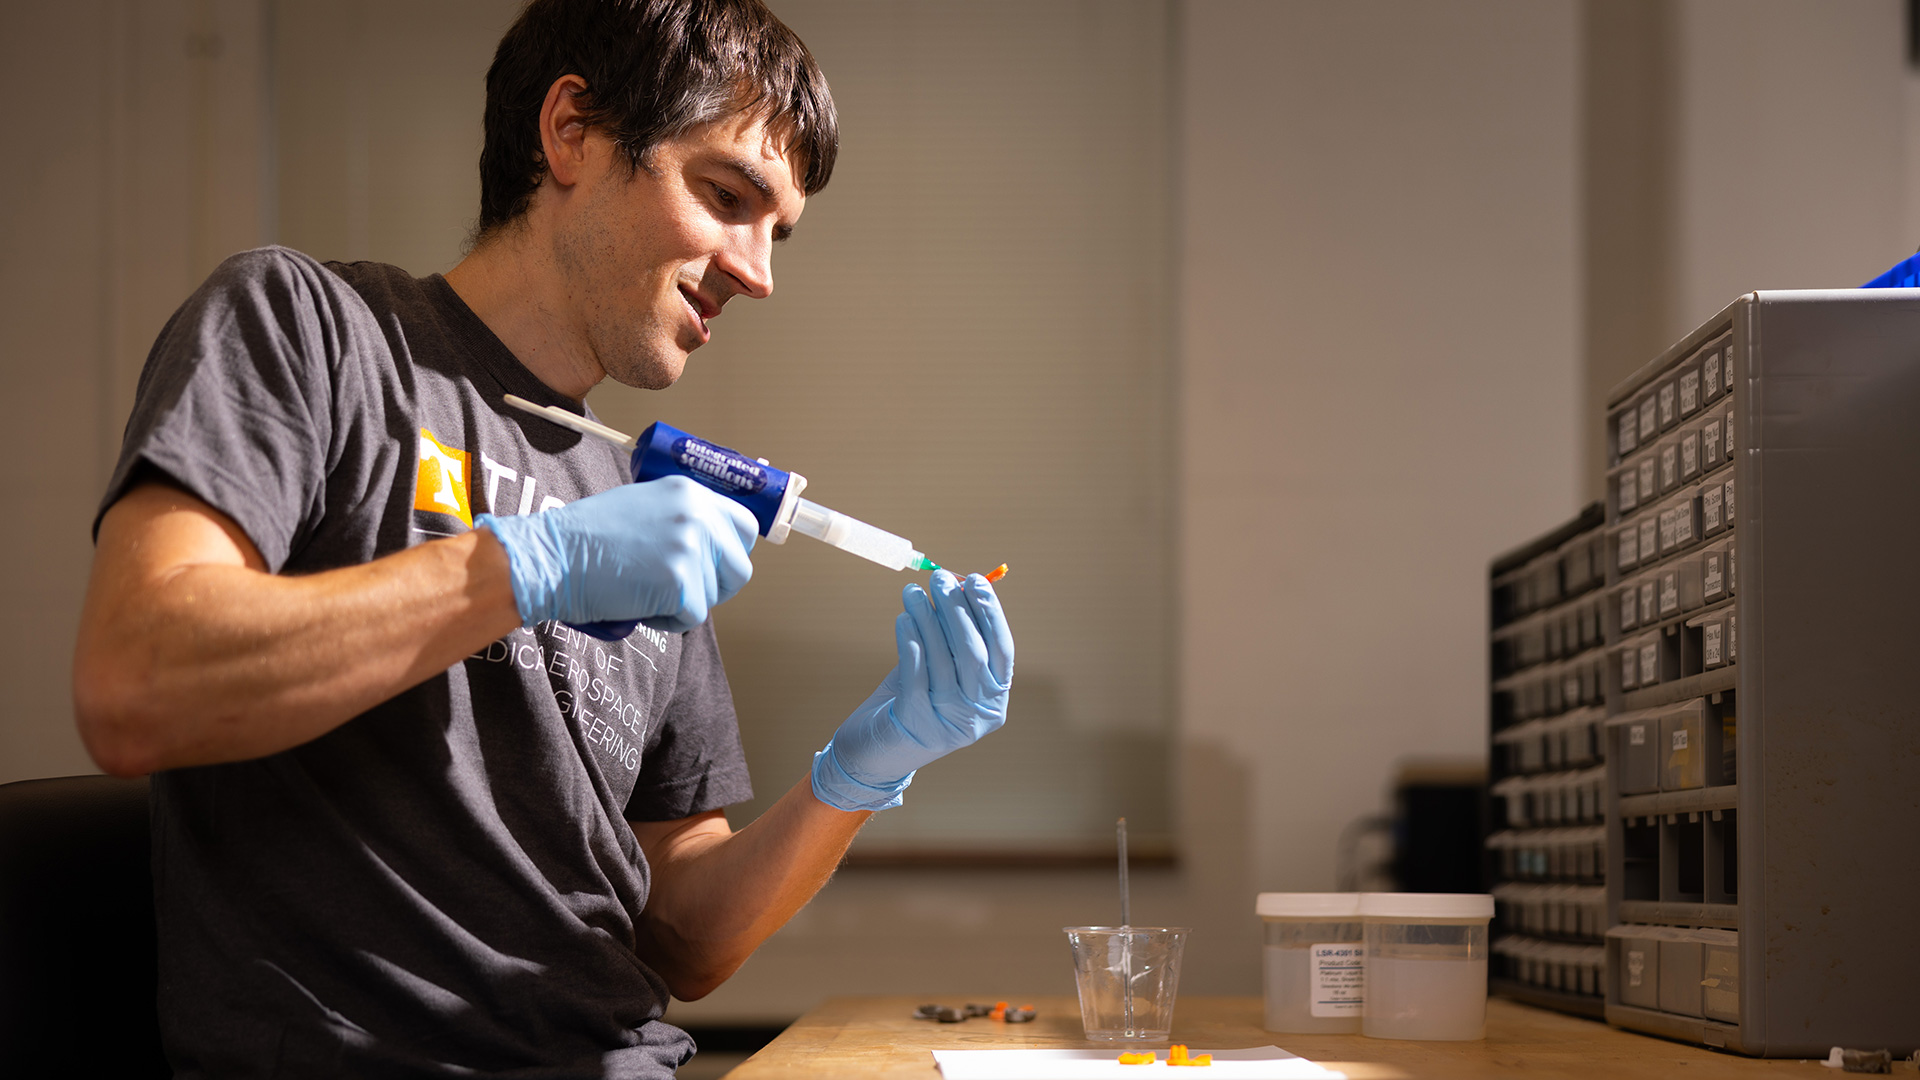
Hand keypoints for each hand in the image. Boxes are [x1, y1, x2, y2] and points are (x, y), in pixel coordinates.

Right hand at [477, 476, 756, 636]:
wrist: (554, 556)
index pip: (744, 525)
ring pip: (713, 596)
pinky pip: (692, 618)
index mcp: (691, 493)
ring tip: (644, 588)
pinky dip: (667, 621)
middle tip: (677, 589)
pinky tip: (638, 603)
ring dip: (684, 603)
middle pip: (738, 568)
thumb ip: (682, 518)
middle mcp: (698, 516)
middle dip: (714, 586)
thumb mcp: (644, 506)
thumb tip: (712, 544)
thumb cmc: (587, 537)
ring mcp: (691, 549)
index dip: (731, 551)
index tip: (716, 566)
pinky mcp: (681, 583)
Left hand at [812, 569, 1014, 810]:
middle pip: (974, 652)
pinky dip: (910, 640)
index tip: (976, 580)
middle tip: (939, 579)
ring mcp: (950, 723)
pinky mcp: (916, 723)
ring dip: (928, 618)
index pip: (1003, 649)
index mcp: (995, 701)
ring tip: (912, 592)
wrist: (874, 754)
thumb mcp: (940, 670)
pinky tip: (903, 618)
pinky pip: (916, 672)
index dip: (991, 612)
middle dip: (957, 609)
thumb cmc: (912, 702)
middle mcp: (979, 716)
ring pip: (943, 659)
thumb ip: (952, 636)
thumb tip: (956, 584)